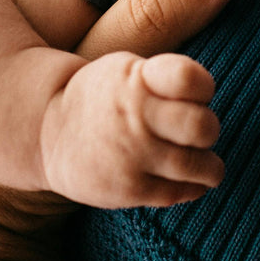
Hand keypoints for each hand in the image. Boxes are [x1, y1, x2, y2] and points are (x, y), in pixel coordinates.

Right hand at [40, 52, 222, 206]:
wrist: (48, 134)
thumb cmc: (105, 97)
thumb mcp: (126, 69)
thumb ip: (167, 77)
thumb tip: (207, 102)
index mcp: (137, 78)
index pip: (188, 78)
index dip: (202, 87)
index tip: (197, 94)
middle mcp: (135, 115)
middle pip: (201, 126)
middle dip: (210, 130)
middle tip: (202, 134)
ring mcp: (132, 154)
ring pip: (197, 165)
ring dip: (211, 167)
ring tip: (208, 166)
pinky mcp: (129, 189)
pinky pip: (179, 192)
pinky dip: (193, 188)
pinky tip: (189, 181)